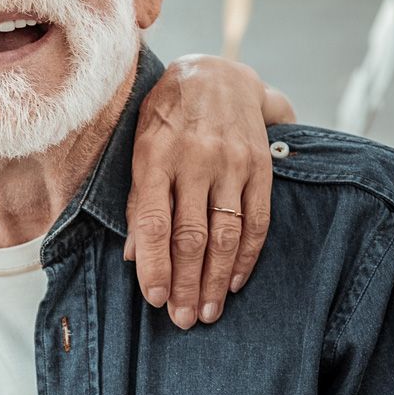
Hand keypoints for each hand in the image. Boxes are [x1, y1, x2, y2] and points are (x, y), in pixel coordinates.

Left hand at [125, 54, 289, 328]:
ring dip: (215, 279)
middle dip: (185, 283)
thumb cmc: (165, 118)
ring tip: (206, 312)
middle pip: (191, 236)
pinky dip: (246, 256)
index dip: (154, 266)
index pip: (154, 223)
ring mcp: (231, 163)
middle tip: (181, 320)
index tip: (153, 300)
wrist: (215, 74)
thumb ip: (138, 202)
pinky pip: (257, 220)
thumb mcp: (139, 148)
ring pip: (225, 234)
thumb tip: (133, 256)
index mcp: (156, 156)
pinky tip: (234, 282)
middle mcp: (195, 160)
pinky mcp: (260, 167)